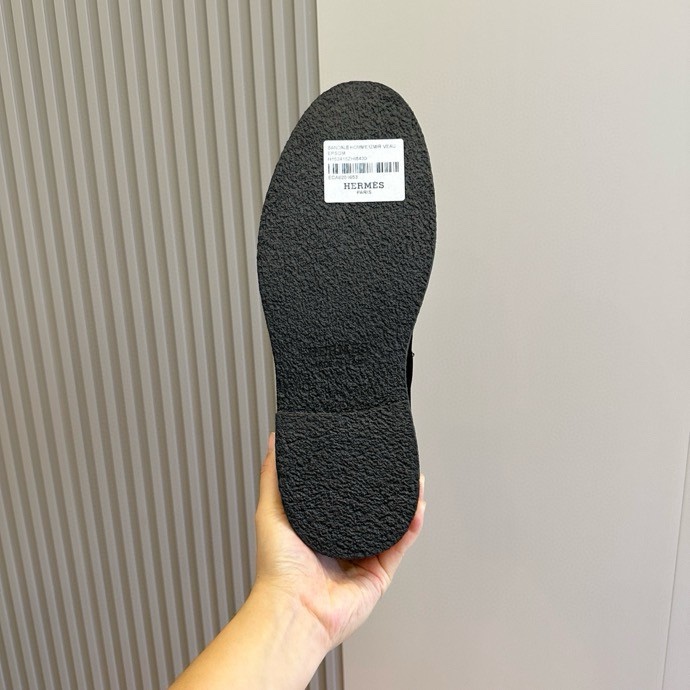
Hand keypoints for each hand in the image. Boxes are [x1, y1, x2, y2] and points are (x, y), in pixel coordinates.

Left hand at [253, 432, 425, 650]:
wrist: (294, 608)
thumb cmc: (278, 570)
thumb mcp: (271, 511)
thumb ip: (273, 477)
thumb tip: (275, 442)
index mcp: (319, 530)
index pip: (342, 499)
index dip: (356, 479)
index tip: (366, 457)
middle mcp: (342, 544)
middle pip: (370, 511)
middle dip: (385, 490)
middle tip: (394, 467)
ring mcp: (362, 559)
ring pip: (391, 525)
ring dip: (405, 503)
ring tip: (413, 481)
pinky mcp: (379, 574)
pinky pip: (400, 545)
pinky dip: (411, 526)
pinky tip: (416, 506)